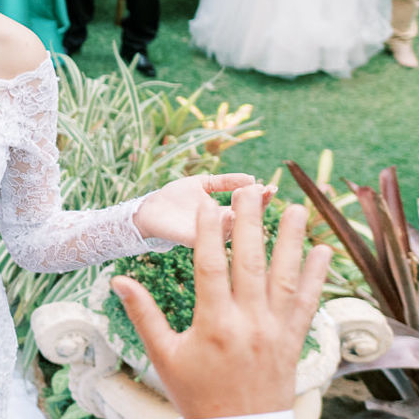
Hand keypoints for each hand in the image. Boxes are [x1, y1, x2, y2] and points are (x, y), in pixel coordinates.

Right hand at [113, 187, 330, 418]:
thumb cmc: (197, 395)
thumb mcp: (164, 356)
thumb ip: (144, 315)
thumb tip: (118, 281)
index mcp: (213, 324)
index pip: (211, 267)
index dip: (210, 233)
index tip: (210, 205)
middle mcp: (248, 323)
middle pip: (251, 262)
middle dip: (253, 222)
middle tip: (254, 190)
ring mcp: (275, 331)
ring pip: (286, 277)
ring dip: (292, 241)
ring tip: (296, 209)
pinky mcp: (294, 340)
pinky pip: (308, 303)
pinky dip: (317, 276)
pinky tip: (324, 251)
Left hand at [131, 173, 262, 246]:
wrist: (148, 208)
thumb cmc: (175, 197)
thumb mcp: (203, 184)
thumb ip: (224, 181)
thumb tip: (251, 178)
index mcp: (223, 215)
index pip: (249, 209)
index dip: (261, 199)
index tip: (271, 187)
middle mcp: (219, 229)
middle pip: (246, 221)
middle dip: (258, 207)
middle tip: (266, 192)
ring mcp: (207, 236)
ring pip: (231, 230)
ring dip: (243, 214)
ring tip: (250, 199)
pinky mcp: (192, 240)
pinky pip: (211, 236)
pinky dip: (221, 225)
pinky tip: (230, 213)